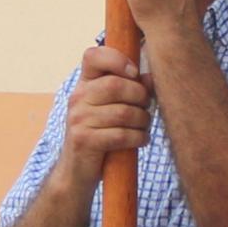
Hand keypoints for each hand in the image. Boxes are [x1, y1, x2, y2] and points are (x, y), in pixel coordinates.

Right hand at [57, 39, 155, 189]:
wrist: (77, 171)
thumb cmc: (101, 134)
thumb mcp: (111, 108)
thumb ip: (129, 89)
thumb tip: (150, 78)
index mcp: (84, 84)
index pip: (92, 55)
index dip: (116, 59)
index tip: (133, 72)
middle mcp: (77, 98)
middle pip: (116, 85)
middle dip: (140, 97)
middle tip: (146, 108)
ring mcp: (78, 119)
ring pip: (123, 112)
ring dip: (142, 121)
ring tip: (144, 127)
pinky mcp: (84, 140)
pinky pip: (121, 134)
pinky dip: (138, 138)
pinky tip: (140, 140)